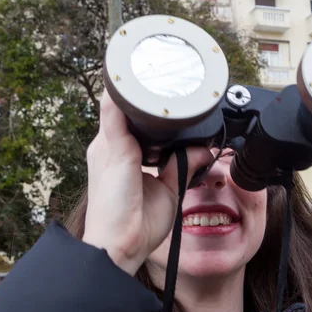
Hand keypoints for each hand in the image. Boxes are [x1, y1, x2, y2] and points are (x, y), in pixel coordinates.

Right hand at [82, 89, 213, 275]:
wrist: (119, 246)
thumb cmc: (136, 224)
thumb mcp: (168, 191)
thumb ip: (183, 166)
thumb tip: (203, 149)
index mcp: (117, 156)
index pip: (126, 120)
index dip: (142, 105)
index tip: (164, 94)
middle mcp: (108, 146)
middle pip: (121, 106)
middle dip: (141, 89)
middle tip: (166, 72)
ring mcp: (108, 145)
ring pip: (118, 101)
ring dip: (136, 85)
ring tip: (157, 65)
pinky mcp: (114, 148)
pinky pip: (116, 107)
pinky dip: (128, 90)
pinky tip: (140, 73)